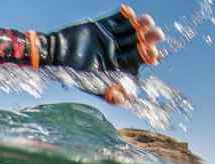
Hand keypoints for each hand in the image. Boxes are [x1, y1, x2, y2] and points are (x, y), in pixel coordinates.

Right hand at [47, 4, 164, 103]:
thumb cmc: (73, 72)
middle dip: (150, 39)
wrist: (56, 53)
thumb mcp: (91, 84)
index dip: (147, 56)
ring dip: (142, 24)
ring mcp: (112, 37)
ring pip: (133, 29)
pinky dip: (125, 14)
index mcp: (118, 66)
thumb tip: (124, 99)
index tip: (152, 54)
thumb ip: (108, 92)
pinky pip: (118, 18)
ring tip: (146, 21)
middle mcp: (118, 52)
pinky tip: (128, 12)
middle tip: (157, 35)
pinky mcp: (104, 25)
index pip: (138, 61)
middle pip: (140, 43)